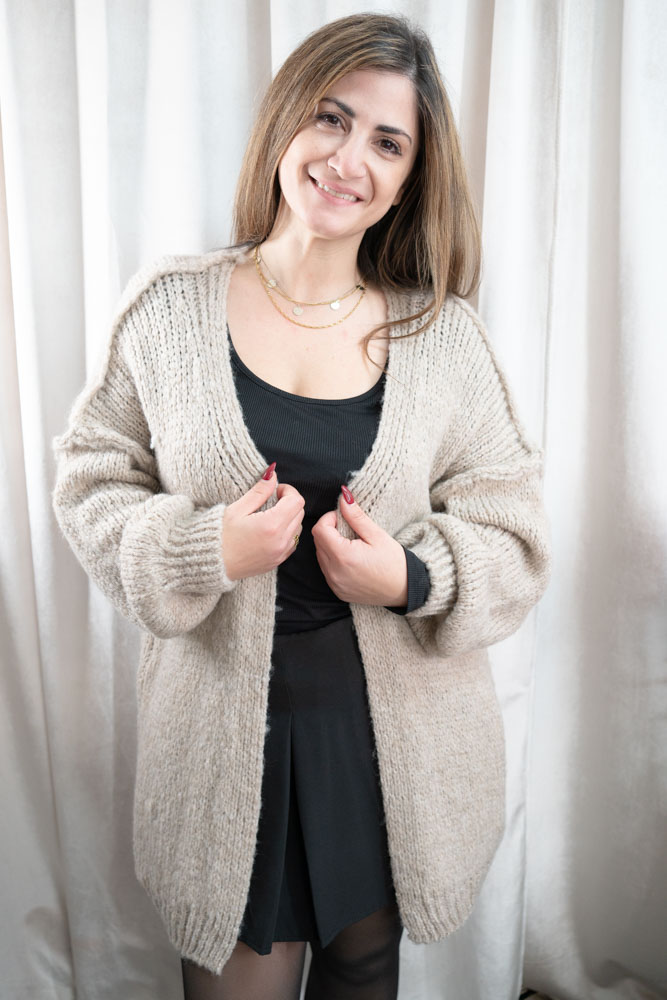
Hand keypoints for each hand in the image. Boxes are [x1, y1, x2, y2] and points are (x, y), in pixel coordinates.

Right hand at [222, 465, 304, 580]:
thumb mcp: (238, 509)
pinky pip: (293, 541)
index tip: (275, 491)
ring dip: (290, 517)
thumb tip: (272, 475)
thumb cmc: (221, 535)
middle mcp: (281, 540)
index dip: (288, 491)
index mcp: (272, 525)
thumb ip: (259, 491)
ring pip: (299, 527)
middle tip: (271, 501)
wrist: (214, 564)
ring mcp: (282, 552)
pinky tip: (271, 530)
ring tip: (270, 516)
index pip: (296, 500)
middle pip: (300, 513)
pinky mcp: (279, 560)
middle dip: (289, 502)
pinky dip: (288, 532)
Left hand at [311, 486, 407, 605]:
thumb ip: (356, 516)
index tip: (344, 518)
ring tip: (352, 545)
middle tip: (350, 530)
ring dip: (330, 546)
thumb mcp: (377, 535)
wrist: (405, 590)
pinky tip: (351, 559)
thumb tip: (344, 498)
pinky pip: (326, 570)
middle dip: (329, 531)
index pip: (320, 529)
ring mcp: (334, 584)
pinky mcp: (337, 591)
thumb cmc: (395, 563)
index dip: (329, 519)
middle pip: (318, 542)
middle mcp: (334, 572)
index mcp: (343, 556)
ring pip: (320, 556)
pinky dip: (333, 561)